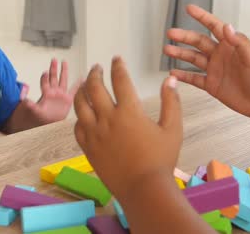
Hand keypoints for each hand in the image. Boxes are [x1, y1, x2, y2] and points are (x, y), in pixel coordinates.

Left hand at [22, 58, 79, 124]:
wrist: (52, 122)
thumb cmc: (43, 116)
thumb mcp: (37, 111)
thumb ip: (32, 106)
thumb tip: (25, 100)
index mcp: (46, 93)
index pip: (45, 83)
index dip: (45, 78)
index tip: (45, 72)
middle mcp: (54, 91)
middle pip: (53, 77)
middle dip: (53, 68)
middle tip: (53, 59)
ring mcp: (61, 94)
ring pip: (63, 80)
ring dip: (64, 71)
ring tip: (64, 62)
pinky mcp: (68, 99)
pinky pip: (74, 90)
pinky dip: (79, 85)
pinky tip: (83, 79)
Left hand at [73, 56, 182, 200]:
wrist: (143, 189)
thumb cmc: (161, 160)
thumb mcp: (173, 129)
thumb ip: (171, 102)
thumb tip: (170, 79)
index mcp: (129, 111)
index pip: (120, 80)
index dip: (117, 66)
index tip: (116, 59)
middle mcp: (108, 119)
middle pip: (94, 88)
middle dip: (95, 73)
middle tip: (97, 68)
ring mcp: (94, 133)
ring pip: (80, 105)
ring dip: (81, 91)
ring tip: (84, 85)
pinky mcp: (87, 148)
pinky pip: (77, 127)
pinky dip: (79, 116)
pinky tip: (82, 114)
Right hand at [164, 5, 249, 119]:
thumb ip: (239, 42)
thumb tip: (226, 26)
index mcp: (230, 45)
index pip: (213, 26)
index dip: (202, 16)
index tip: (189, 8)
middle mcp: (220, 55)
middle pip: (198, 42)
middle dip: (184, 37)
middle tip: (170, 33)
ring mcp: (215, 70)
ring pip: (193, 59)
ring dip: (180, 54)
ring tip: (167, 49)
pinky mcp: (212, 85)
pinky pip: (194, 79)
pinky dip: (183, 76)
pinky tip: (172, 74)